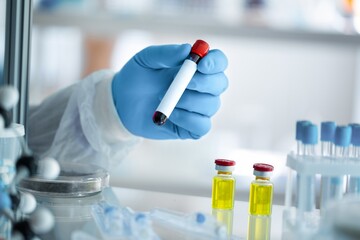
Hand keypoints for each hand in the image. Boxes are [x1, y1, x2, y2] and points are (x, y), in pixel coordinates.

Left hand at [111, 43, 227, 138]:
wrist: (121, 104)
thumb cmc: (136, 78)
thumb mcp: (145, 60)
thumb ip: (165, 53)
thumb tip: (187, 49)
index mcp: (194, 67)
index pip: (218, 61)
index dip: (216, 62)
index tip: (202, 64)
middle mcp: (201, 87)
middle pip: (220, 83)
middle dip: (206, 83)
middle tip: (186, 83)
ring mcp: (198, 108)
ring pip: (212, 105)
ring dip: (190, 102)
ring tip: (165, 99)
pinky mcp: (191, 128)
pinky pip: (202, 126)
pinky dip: (188, 120)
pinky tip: (171, 115)